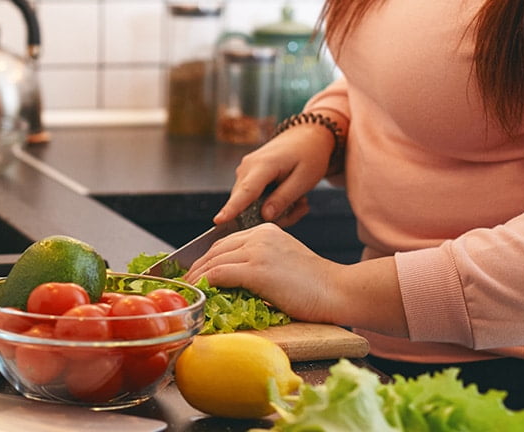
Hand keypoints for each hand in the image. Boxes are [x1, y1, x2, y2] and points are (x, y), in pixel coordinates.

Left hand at [183, 224, 338, 322]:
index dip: (207, 258)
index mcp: (266, 230)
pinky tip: (201, 293)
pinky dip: (205, 284)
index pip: (226, 242)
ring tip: (189, 291)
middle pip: (216, 250)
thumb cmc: (315, 284)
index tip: (196, 272)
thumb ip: (260, 261)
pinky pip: (219, 274)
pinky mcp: (257, 270)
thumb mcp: (283, 261)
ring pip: (214, 261)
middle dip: (197, 267)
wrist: (337, 291)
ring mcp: (257, 251)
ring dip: (197, 278)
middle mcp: (260, 235)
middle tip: (186, 283)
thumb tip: (232, 277)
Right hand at [214, 124, 335, 225]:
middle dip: (272, 215)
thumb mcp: (304, 179)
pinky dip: (271, 203)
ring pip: (250, 205)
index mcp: (263, 164)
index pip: (246, 191)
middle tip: (301, 207)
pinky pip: (252, 199)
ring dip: (275, 209)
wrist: (305, 137)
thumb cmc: (309, 155)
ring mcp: (244, 171)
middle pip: (247, 205)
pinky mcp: (246, 176)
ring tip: (299, 200)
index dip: (232, 208)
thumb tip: (265, 216)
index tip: (218, 220)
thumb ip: (284, 198)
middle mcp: (247, 167)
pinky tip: (291, 197)